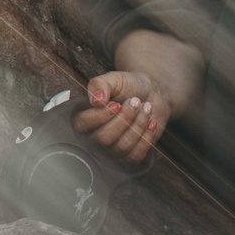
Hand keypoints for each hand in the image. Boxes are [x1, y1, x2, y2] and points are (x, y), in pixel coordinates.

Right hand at [73, 29, 204, 163]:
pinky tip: (151, 121)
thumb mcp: (113, 79)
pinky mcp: (129, 156)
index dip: (101, 116)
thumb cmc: (129, 86)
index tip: (117, 104)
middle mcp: (95, 137)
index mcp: (85, 117)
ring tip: (146, 107)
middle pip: (104, 138)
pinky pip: (136, 155)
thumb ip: (100, 85)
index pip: (82, 124)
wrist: (151, 93)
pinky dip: (146, 137)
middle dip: (125, 118)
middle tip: (136, 101)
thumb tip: (95, 101)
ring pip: (122, 147)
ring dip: (138, 124)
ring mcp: (112, 149)